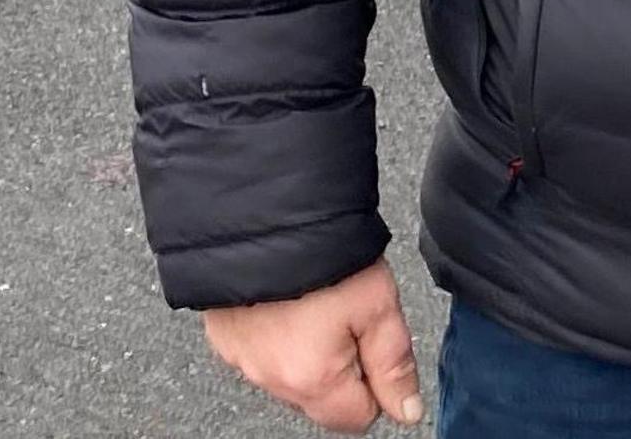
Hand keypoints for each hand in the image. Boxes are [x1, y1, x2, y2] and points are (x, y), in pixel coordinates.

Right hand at [200, 261, 425, 431]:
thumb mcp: (378, 305)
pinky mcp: (223, 337)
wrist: (260, 212)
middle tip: (346, 313)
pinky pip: (261, 353)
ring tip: (317, 298)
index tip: (373, 341)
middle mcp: (269, 379)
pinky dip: (277, 334)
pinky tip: (288, 299)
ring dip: (308, 351)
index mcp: (312, 379)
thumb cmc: (321, 250)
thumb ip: (394, 365)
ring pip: (291, 376)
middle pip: (322, 399)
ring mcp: (241, 359)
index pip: (358, 417)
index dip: (376, 382)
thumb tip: (407, 410)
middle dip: (342, 367)